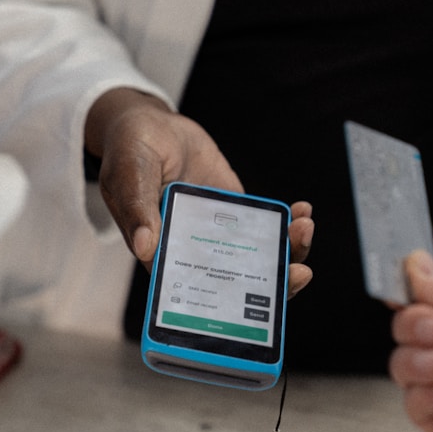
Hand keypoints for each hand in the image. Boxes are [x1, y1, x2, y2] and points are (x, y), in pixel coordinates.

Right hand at [84, 88, 313, 296]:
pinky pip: (264, 224)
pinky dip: (286, 221)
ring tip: (304, 228)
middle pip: (238, 282)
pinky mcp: (235, 211)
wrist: (151, 124)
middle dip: (273, 282)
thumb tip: (146, 247)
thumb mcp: (128, 174)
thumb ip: (138, 207)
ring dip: (287, 249)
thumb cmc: (129, 151)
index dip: (229, 308)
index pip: (198, 295)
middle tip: (299, 272)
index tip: (259, 304)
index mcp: (162, 255)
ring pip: (257, 255)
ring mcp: (218, 232)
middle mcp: (194, 251)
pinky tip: (303, 210)